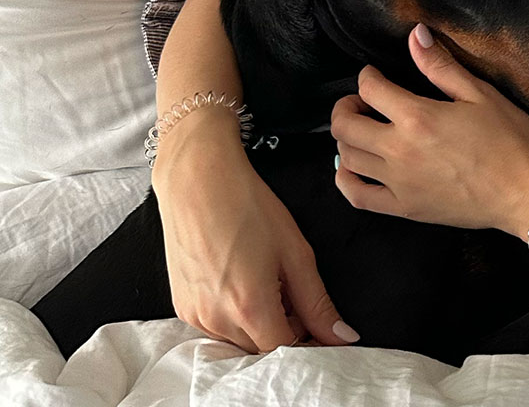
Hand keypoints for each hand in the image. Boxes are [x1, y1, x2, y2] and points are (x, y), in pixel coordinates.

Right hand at [153, 112, 357, 352]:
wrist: (197, 182)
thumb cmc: (249, 208)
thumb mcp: (296, 254)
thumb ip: (318, 303)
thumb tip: (343, 337)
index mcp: (249, 307)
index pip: (286, 351)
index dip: (310, 343)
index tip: (323, 325)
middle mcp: (217, 320)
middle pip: (262, 349)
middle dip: (288, 333)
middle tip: (300, 297)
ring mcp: (195, 314)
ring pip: (239, 341)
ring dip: (262, 326)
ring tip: (271, 283)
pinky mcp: (182, 306)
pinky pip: (217, 327)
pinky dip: (237, 317)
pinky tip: (246, 283)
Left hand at [330, 24, 528, 233]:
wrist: (525, 192)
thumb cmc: (510, 141)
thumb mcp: (480, 95)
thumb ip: (441, 66)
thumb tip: (415, 35)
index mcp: (417, 117)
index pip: (370, 89)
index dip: (367, 76)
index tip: (374, 75)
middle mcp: (399, 150)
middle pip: (345, 126)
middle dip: (345, 107)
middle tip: (359, 102)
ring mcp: (399, 182)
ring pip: (347, 159)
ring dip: (347, 140)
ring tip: (361, 131)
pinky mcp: (405, 207)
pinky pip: (358, 196)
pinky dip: (345, 181)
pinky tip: (351, 170)